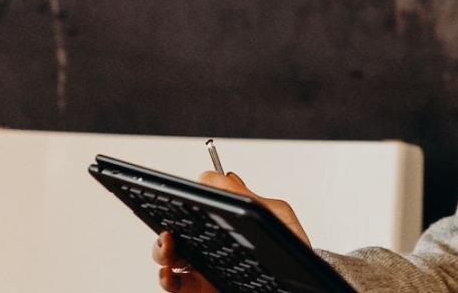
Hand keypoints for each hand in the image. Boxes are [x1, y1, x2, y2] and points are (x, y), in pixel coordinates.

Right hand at [152, 171, 312, 291]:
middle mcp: (211, 241)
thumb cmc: (291, 249)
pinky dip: (165, 277)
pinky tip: (168, 271)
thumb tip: (222, 177)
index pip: (197, 205)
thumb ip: (250, 197)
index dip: (185, 199)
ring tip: (168, 243)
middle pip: (176, 227)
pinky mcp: (200, 288)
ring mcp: (204, 265)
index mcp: (226, 220)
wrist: (297, 284)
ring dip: (160, 247)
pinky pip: (173, 284)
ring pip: (167, 254)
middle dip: (165, 221)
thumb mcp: (277, 216)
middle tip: (170, 222)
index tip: (180, 195)